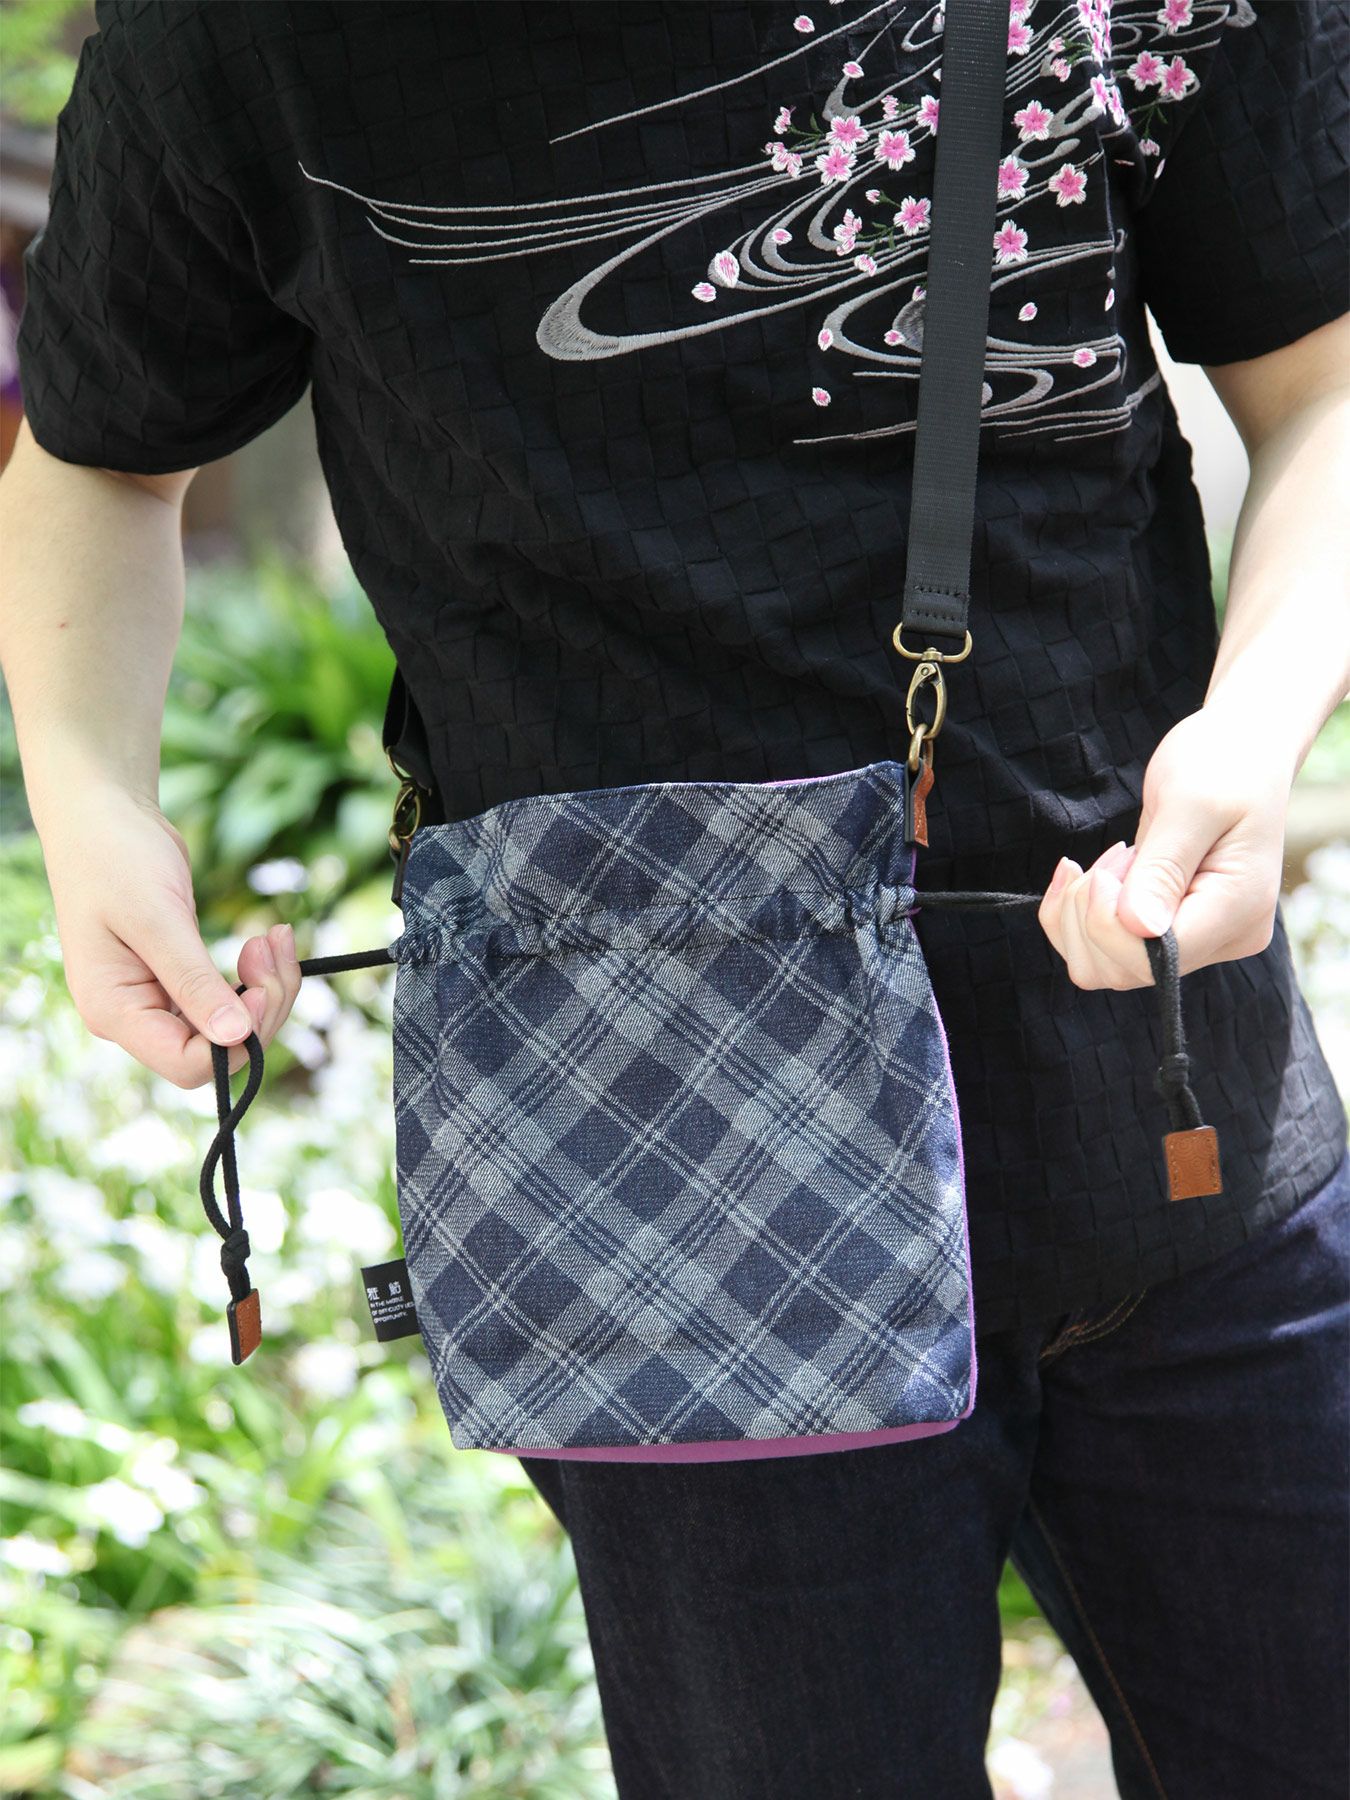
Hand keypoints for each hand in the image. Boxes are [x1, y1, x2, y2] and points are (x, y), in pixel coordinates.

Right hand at [41, 780, 303, 1086]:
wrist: (104, 816)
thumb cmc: (115, 858)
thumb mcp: (157, 918)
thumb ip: (194, 981)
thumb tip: (234, 1038)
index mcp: (114, 1012)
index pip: (188, 1066)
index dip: (235, 1040)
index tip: (260, 987)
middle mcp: (134, 1016)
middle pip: (218, 1051)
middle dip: (261, 1008)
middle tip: (272, 946)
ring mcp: (157, 999)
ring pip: (232, 1027)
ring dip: (267, 988)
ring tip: (275, 937)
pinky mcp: (180, 979)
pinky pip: (230, 998)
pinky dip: (258, 975)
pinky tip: (269, 939)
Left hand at [1037, 705, 1288, 989]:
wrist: (1240, 750)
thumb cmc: (1221, 764)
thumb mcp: (1189, 804)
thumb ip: (1162, 869)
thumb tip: (1137, 927)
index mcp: (1237, 911)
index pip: (1156, 960)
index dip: (1107, 923)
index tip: (1106, 866)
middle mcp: (1221, 938)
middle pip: (1123, 971)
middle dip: (1089, 916)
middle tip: (1114, 855)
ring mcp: (1194, 938)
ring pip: (1104, 967)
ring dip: (1079, 916)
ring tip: (1110, 860)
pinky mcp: (1166, 928)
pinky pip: (1102, 949)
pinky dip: (1074, 915)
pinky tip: (1084, 874)